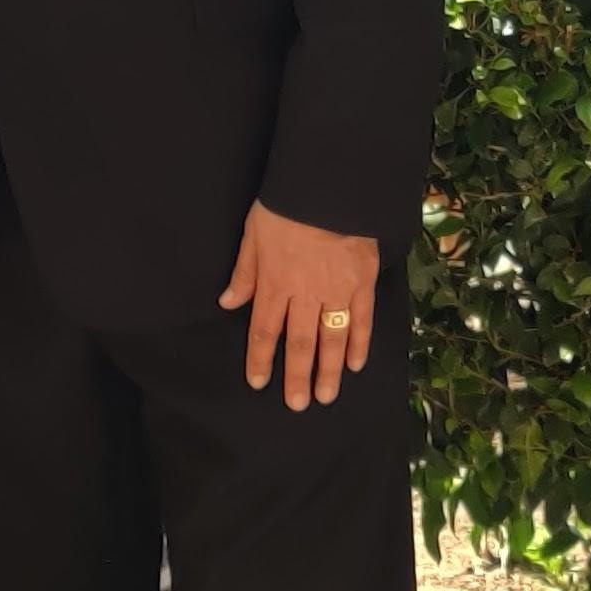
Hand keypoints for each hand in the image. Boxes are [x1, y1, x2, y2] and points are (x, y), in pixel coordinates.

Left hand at [220, 202, 379, 409]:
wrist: (329, 186)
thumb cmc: (285, 206)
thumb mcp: (253, 234)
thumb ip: (244, 272)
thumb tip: (228, 303)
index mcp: (275, 284)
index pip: (265, 331)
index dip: (261, 359)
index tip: (259, 383)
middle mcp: (305, 294)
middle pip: (300, 343)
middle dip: (297, 377)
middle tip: (297, 405)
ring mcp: (337, 291)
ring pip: (331, 339)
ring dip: (328, 371)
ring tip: (326, 396)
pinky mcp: (363, 281)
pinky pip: (361, 319)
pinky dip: (359, 343)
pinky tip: (355, 364)